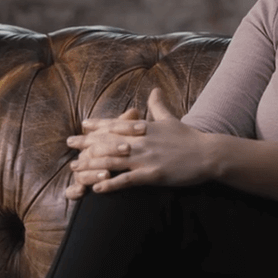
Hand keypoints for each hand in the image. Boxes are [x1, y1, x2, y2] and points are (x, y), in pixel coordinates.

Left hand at [66, 88, 212, 196]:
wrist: (208, 154)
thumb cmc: (189, 137)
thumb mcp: (170, 119)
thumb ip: (158, 105)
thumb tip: (154, 89)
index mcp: (144, 127)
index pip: (115, 124)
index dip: (97, 125)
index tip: (82, 125)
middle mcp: (140, 141)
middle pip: (107, 142)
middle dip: (86, 144)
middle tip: (69, 145)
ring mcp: (145, 158)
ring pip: (111, 161)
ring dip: (91, 165)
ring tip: (75, 169)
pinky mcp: (152, 175)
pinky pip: (126, 180)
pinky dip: (110, 184)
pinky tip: (96, 188)